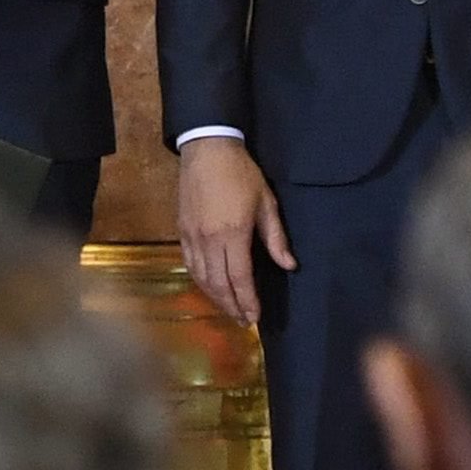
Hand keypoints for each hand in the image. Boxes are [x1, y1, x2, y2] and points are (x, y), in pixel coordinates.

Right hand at [175, 134, 294, 327]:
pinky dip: (200, 280)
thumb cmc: (242, 174)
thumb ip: (276, 237)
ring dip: (215, 296)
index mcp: (233, 233)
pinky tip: (209, 286)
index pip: (240, 277)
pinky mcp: (182, 229)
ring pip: (201, 276)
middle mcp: (209, 239)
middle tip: (243, 320)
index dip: (248, 300)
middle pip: (218, 283)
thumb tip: (289, 266)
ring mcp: (192, 235)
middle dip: (231, 305)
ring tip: (228, 308)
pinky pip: (189, 263)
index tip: (255, 316)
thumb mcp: (266, 202)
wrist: (207, 148)